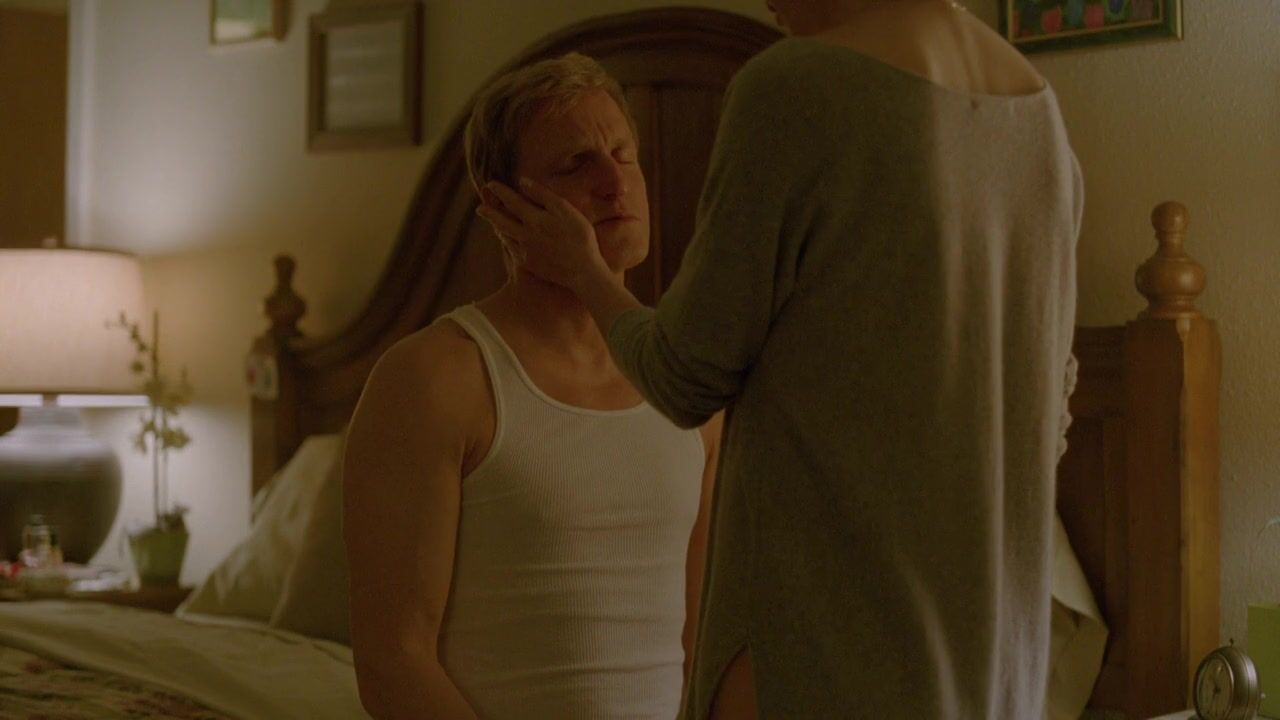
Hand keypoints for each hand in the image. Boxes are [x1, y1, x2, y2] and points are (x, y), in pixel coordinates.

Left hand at [477, 178, 609, 292]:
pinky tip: (507, 239)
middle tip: (479, 208)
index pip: (511, 201)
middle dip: (489, 212)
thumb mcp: (566, 210)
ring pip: (505, 235)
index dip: (500, 191)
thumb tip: (523, 182)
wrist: (582, 271)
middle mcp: (524, 234)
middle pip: (500, 220)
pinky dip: (507, 241)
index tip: (490, 184)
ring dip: (497, 227)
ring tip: (493, 222)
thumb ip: (543, 195)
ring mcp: (524, 251)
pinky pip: (511, 249)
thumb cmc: (580, 237)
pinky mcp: (528, 264)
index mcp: (534, 218)